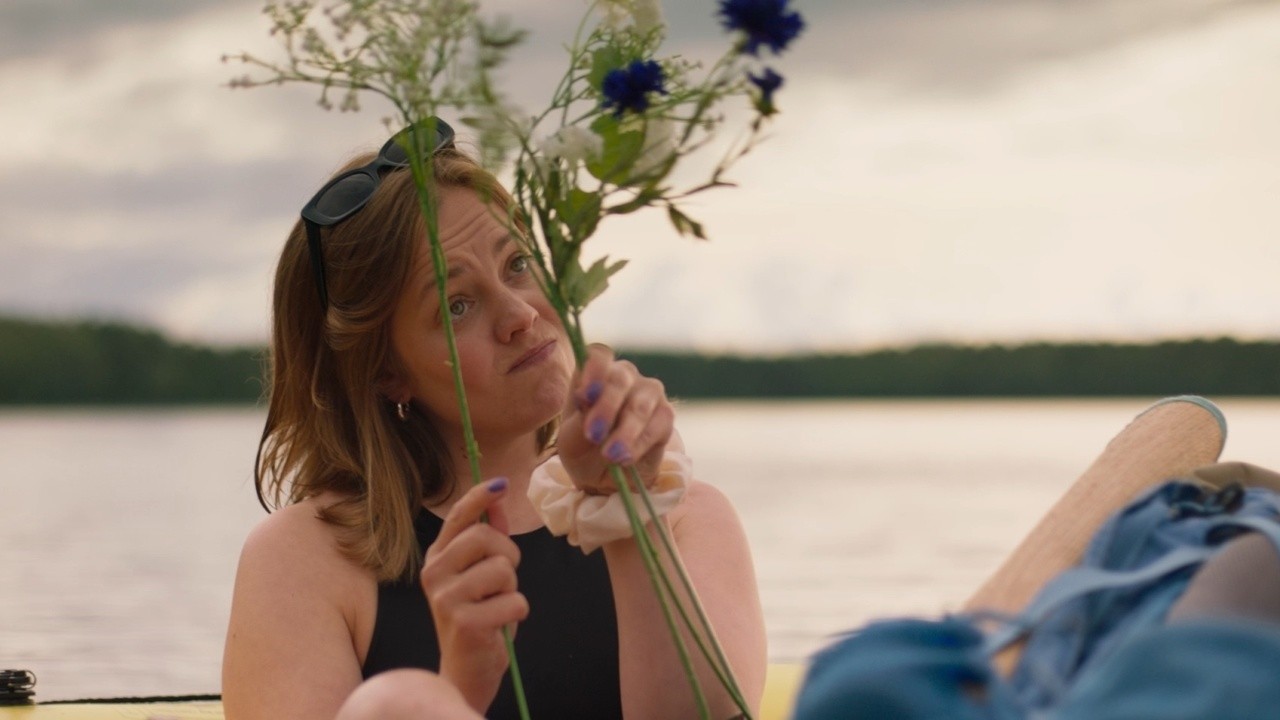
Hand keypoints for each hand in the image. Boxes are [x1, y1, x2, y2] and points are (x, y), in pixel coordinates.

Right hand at [420, 478, 527, 712]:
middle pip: (485, 537)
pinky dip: (517, 613)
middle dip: (509, 556)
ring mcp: (446, 597)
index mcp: (438, 558)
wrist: (465, 671)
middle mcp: (434, 573)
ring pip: (503, 568)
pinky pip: (515, 601)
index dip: (480, 497)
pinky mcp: (464, 621)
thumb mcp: (481, 576)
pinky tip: (499, 625)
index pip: (457, 517)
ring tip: (497, 606)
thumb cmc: (477, 618)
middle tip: (503, 582)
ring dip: (512, 589)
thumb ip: (489, 540)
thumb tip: (498, 503)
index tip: (500, 484)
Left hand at [558, 344, 675, 493]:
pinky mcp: (665, 415)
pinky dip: (640, 443)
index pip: (598, 355)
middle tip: (593, 436)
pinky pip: (659, 423)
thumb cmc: (583, 450)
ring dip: (625, 431)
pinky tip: (626, 459)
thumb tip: (585, 396)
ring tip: (610, 456)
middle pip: (619, 378)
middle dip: (606, 408)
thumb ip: (578, 419)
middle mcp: (623, 376)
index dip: (593, 370)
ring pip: (640, 403)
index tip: (585, 395)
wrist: (606, 479)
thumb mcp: (571, 440)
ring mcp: (648, 393)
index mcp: (594, 374)